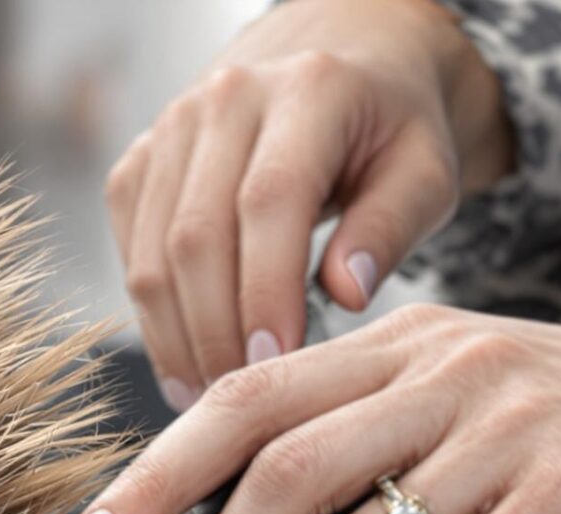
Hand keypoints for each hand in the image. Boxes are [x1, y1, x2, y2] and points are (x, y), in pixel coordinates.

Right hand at [105, 0, 511, 405]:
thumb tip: (346, 294)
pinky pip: (132, 252)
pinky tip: (185, 363)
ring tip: (208, 400)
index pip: (268, 202)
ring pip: (153, 252)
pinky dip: (153, 318)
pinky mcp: (139, 163)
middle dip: (214, 332)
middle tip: (240, 401)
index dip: (264, 293)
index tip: (275, 367)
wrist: (337, 65)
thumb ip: (394, 227)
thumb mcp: (427, 170)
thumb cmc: (389, 130)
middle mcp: (224, 99)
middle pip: (195, 234)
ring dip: (175, 337)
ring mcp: (170, 128)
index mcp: (307, 90)